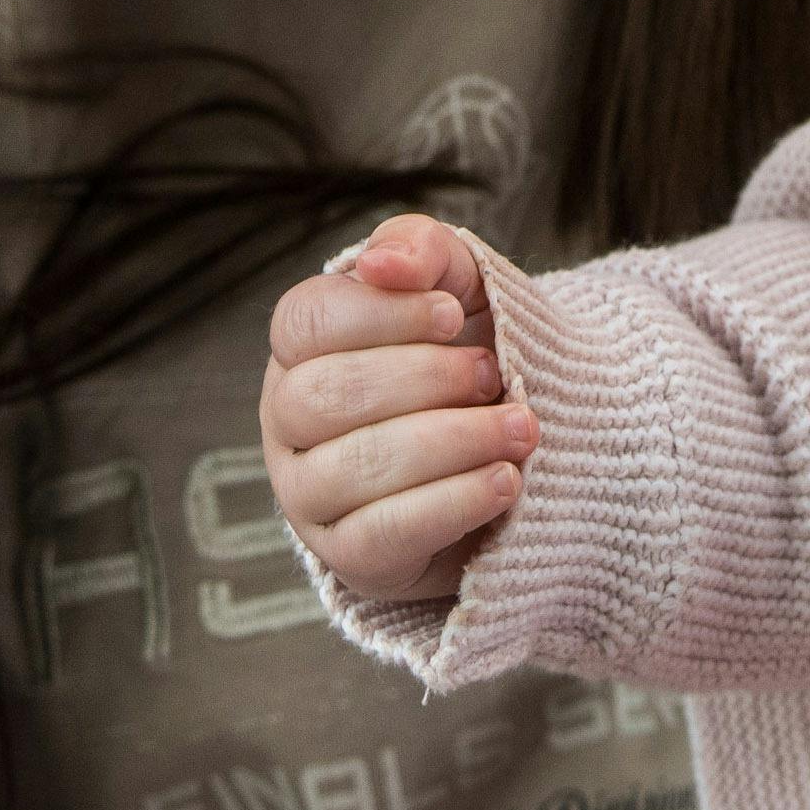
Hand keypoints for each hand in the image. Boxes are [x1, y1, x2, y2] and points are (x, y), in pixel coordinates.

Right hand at [262, 211, 529, 603]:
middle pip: (328, 394)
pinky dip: (455, 502)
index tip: (454, 314)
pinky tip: (506, 481)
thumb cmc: (462, 353)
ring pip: (358, 466)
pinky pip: (386, 533)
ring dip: (455, 441)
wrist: (505, 446)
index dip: (383, 314)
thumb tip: (381, 262)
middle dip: (426, 379)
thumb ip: (421, 252)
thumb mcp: (454, 286)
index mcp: (300, 349)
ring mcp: (308, 495)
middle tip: (492, 373)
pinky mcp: (349, 557)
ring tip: (521, 427)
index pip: (306, 321)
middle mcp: (287, 422)